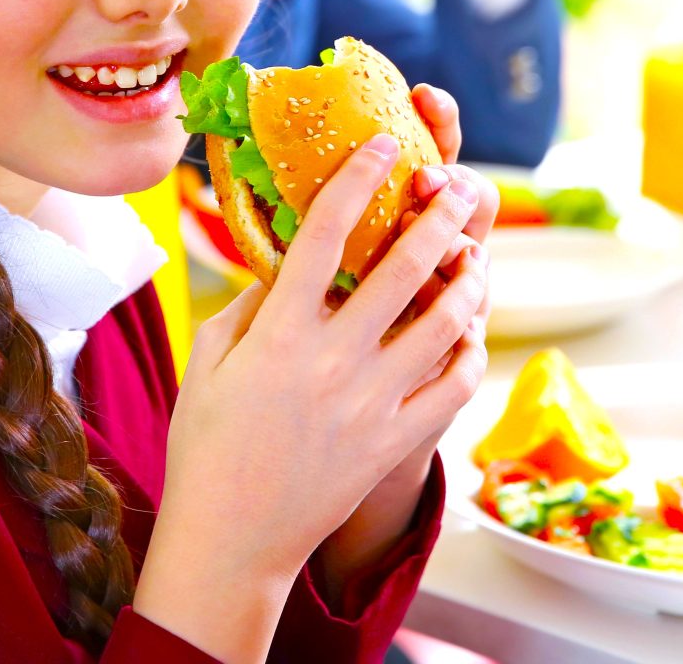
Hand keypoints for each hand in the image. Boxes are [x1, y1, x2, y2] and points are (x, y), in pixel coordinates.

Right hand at [135, 131, 489, 660]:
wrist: (232, 540)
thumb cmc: (207, 446)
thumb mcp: (208, 362)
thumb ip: (249, 306)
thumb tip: (288, 263)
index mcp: (277, 336)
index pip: (323, 237)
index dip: (356, 181)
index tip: (382, 143)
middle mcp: (331, 363)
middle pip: (402, 269)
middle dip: (438, 216)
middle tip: (456, 186)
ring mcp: (371, 404)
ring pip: (443, 323)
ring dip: (467, 277)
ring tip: (475, 252)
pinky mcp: (395, 441)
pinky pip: (453, 385)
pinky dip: (469, 349)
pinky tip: (468, 328)